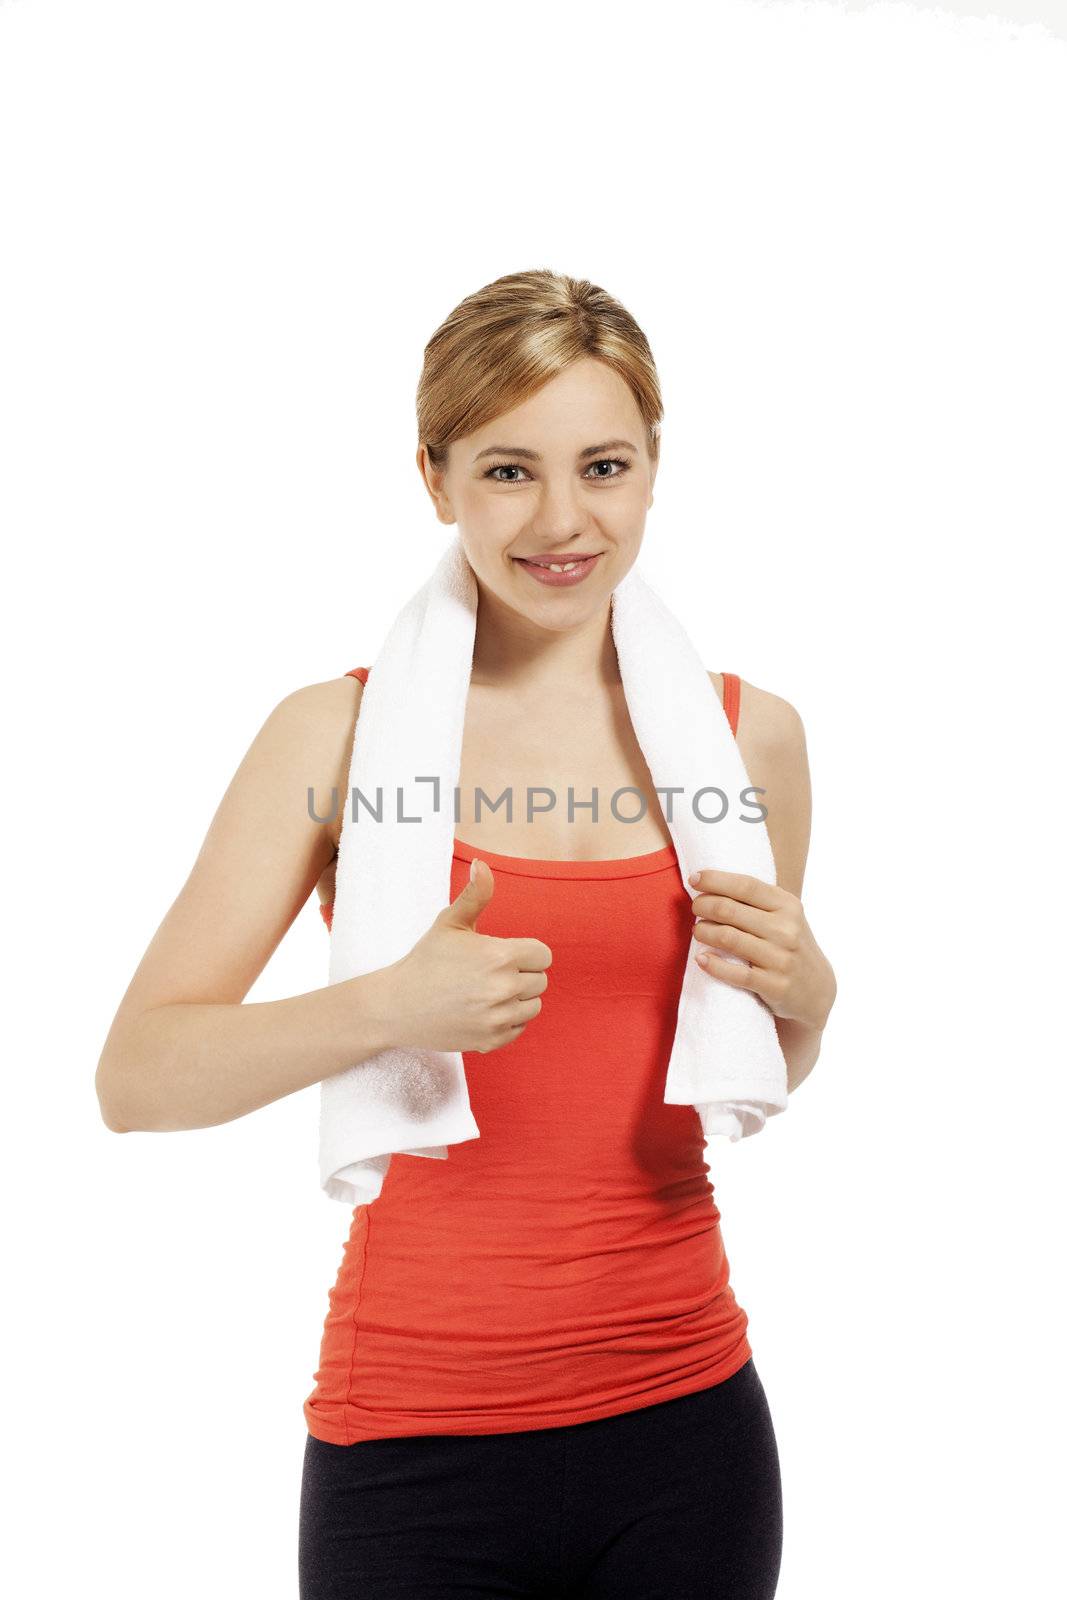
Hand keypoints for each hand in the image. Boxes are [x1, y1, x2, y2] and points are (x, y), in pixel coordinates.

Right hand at [382, 859, 551, 1054]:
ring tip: (488, 991)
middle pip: (540, 980)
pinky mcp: (492, 1040)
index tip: (504, 954)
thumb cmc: (426, 960)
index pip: (543, 955)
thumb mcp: (449, 922)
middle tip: (490, 973)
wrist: (398, 1006)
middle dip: (521, 974)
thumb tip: (482, 865)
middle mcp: (503, 989)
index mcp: (499, 956)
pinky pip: (520, 1027)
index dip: (526, 952)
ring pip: (534, 1006)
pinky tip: (483, 1010)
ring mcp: (498, 1018)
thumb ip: (475, 895)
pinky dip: (508, 1020)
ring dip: (518, 998)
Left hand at [687, 869, 835, 1030]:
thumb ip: (757, 901)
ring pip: (728, 938)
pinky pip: (735, 973)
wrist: (817, 988)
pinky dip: (712, 964)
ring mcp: (781, 958)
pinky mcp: (774, 985)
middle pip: (729, 910)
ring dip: (703, 931)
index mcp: (788, 906)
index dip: (715, 880)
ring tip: (697, 931)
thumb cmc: (789, 944)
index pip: (745, 886)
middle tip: (695, 908)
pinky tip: (701, 958)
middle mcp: (786, 930)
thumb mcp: (785, 916)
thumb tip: (710, 883)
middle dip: (703, 905)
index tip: (694, 879)